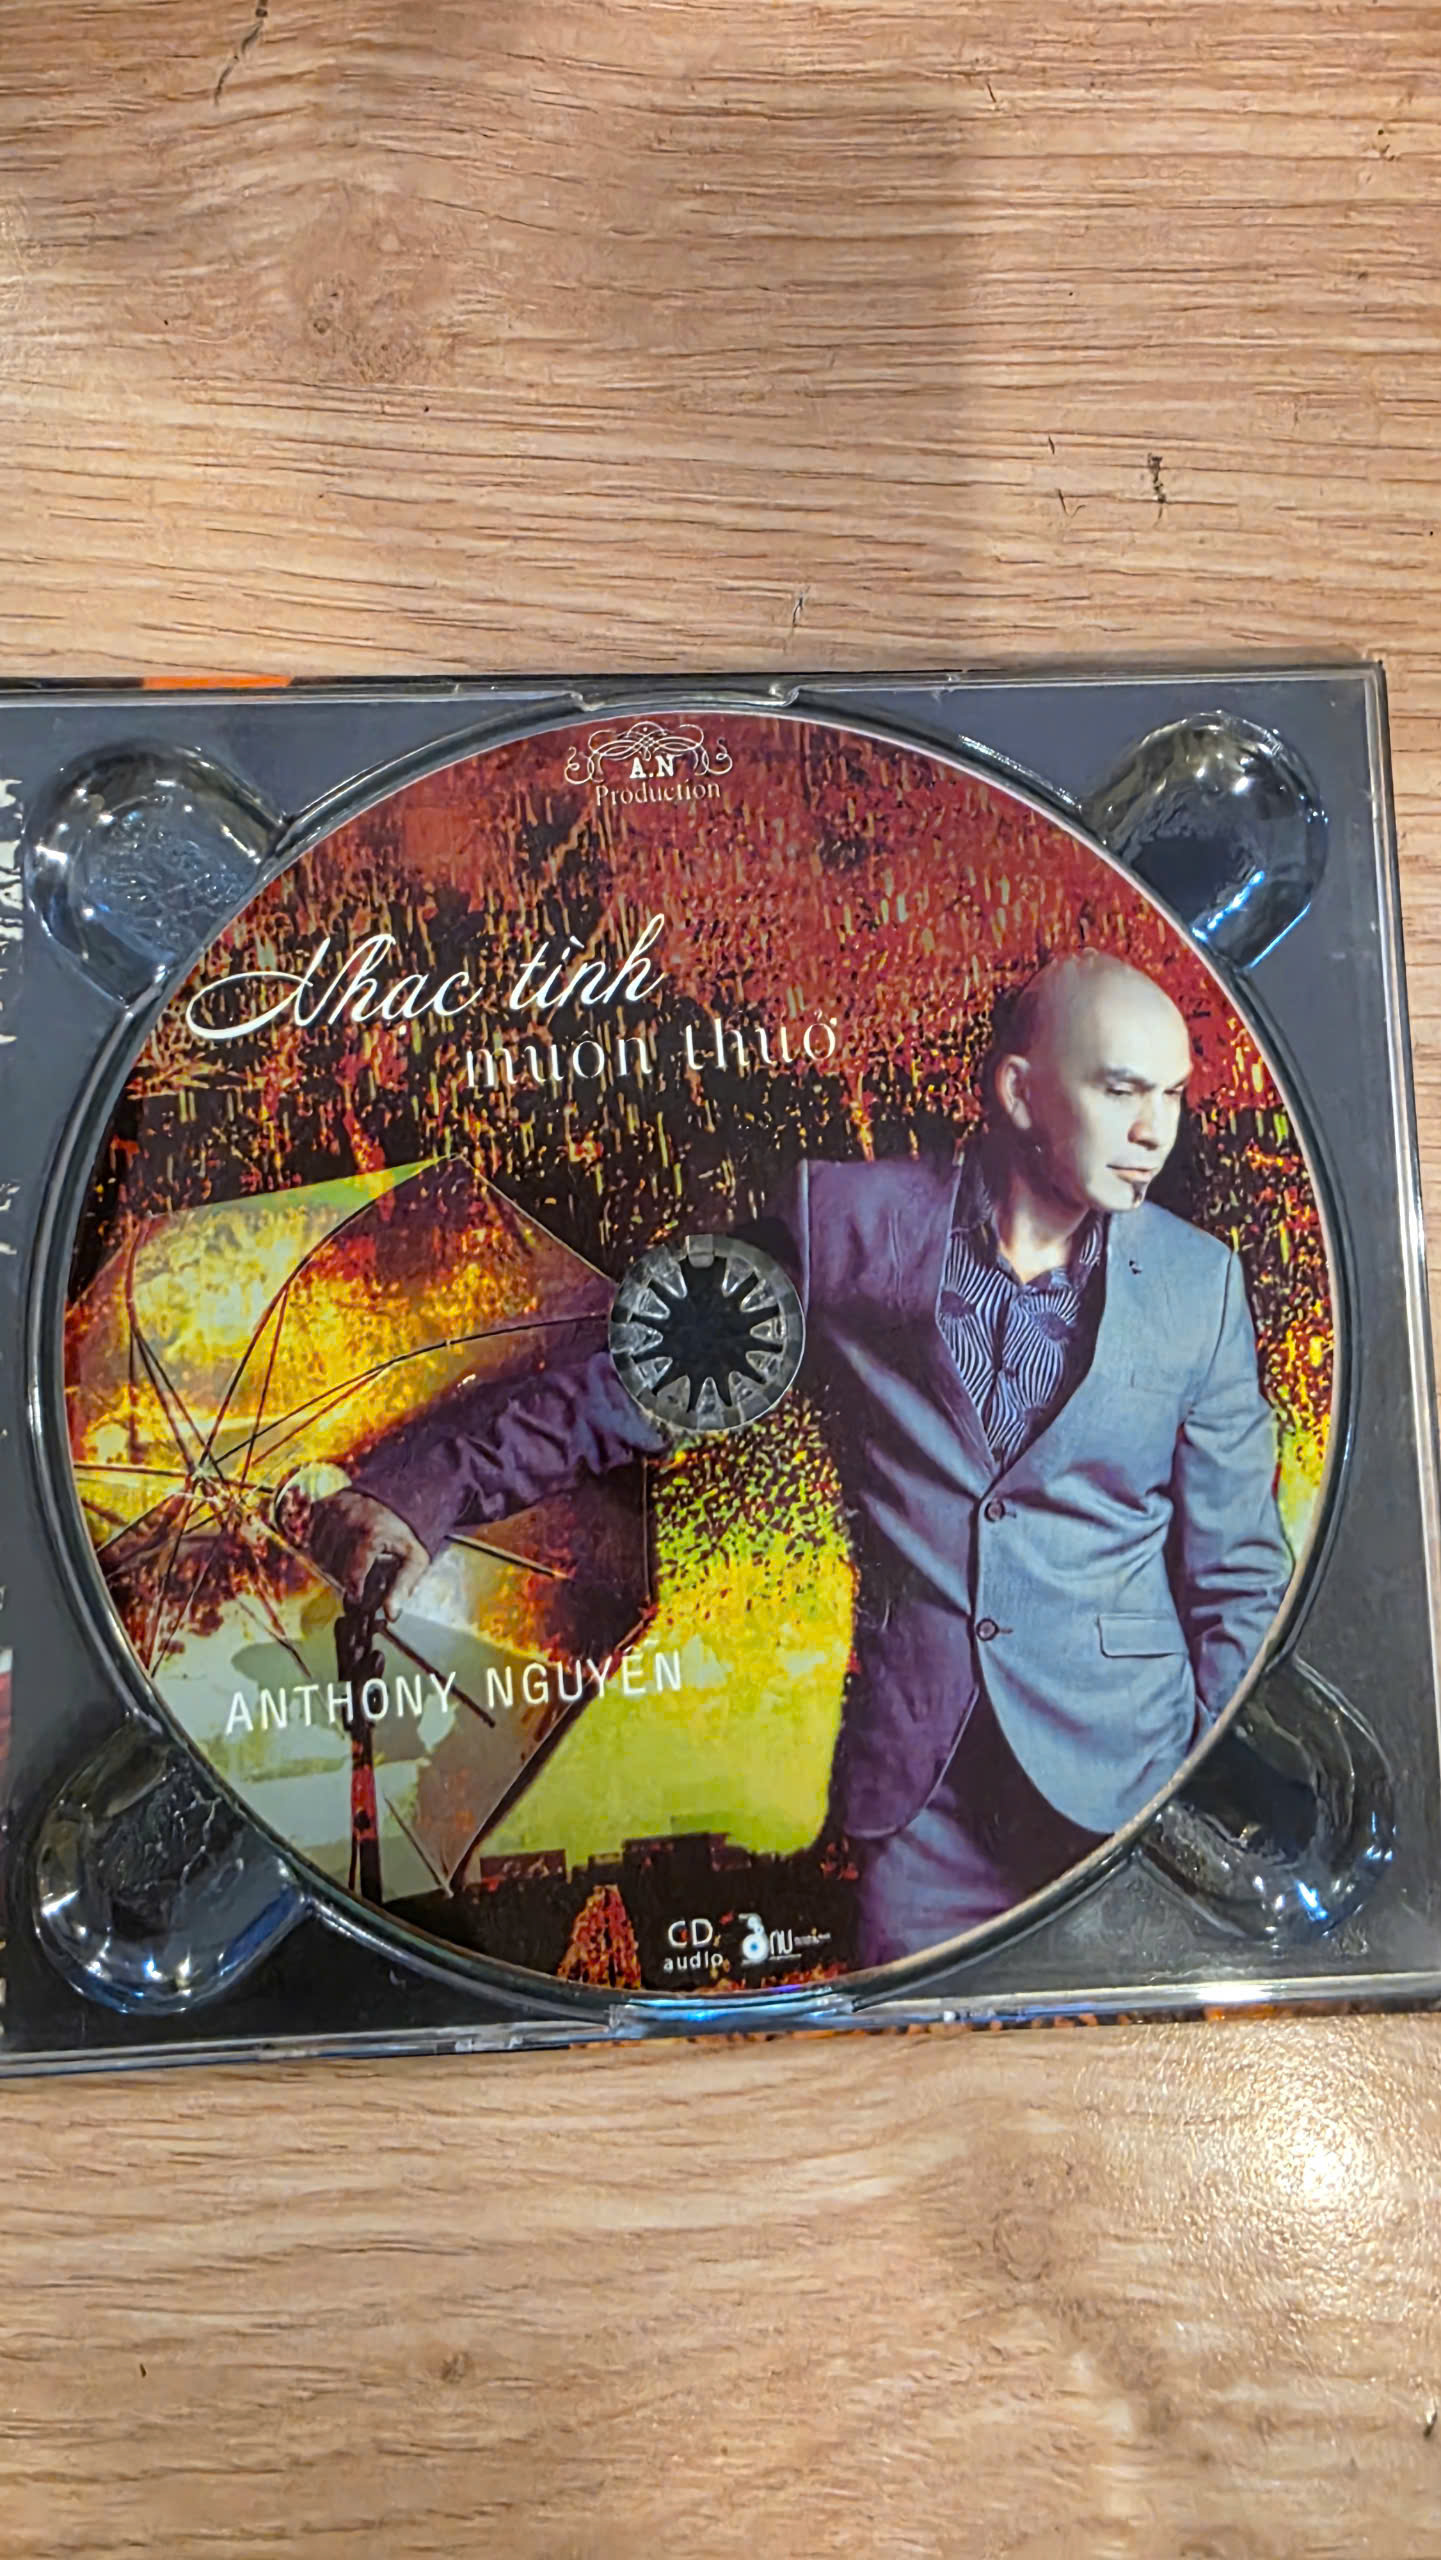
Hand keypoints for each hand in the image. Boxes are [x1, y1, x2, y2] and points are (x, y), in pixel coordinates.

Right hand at [308, 1489, 430, 1617]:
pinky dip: (319, 1545)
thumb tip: (390, 1614)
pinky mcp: (323, 1505)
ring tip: (346, 1562)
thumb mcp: (415, 1558)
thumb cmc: (406, 1530)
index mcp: (369, 1535)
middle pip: (332, 1566)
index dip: (354, 1591)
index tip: (358, 1597)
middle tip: (356, 1577)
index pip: (350, 1576)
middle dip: (343, 1576)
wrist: (400, 1493)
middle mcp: (347, 1521)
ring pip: (318, 1552)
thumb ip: (403, 1586)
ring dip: (329, 1562)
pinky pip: (311, 1535)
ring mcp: (332, 1511)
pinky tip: (335, 1546)